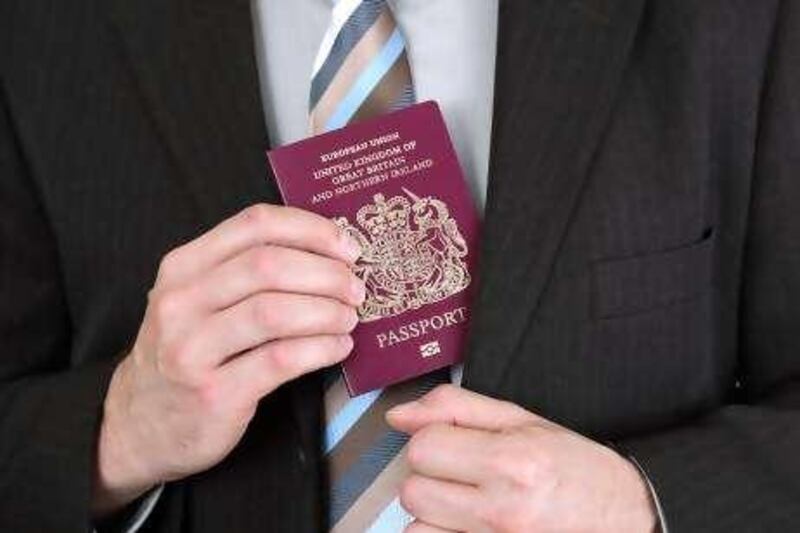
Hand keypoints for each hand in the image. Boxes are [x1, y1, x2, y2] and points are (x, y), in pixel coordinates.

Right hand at [93, 205, 365, 514]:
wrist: (139, 425)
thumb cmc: (186, 354)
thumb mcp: (197, 300)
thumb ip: (246, 272)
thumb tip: (329, 252)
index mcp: (183, 266)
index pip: (254, 225)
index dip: (310, 230)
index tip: (347, 247)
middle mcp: (181, 301)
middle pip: (269, 265)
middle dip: (326, 273)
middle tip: (355, 288)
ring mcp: (193, 348)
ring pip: (275, 311)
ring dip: (326, 311)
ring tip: (349, 318)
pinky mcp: (215, 392)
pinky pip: (281, 359)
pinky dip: (320, 349)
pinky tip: (338, 347)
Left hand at [387, 386, 656, 532]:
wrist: (627, 516)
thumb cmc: (577, 469)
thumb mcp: (523, 421)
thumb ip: (456, 409)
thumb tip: (399, 415)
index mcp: (510, 461)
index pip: (423, 448)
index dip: (432, 440)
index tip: (454, 443)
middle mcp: (501, 510)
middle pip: (413, 490)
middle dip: (431, 476)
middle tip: (463, 473)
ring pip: (416, 528)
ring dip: (433, 512)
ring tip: (468, 502)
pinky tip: (468, 524)